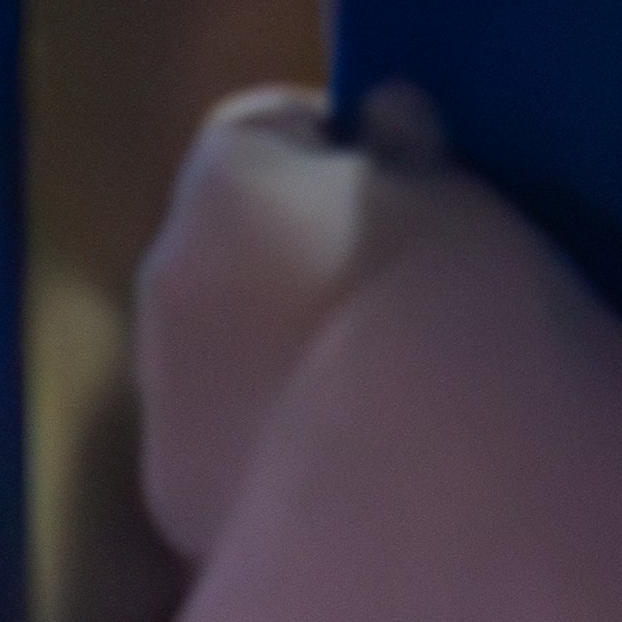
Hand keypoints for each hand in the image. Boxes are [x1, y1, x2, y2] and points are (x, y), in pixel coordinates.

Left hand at [129, 81, 465, 563]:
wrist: (408, 493)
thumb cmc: (445, 306)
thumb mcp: (462, 198)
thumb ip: (408, 154)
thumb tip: (385, 117)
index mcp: (229, 179)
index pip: (267, 125)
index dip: (339, 151)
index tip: (409, 191)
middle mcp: (166, 275)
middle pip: (232, 245)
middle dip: (297, 261)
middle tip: (402, 300)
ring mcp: (160, 397)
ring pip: (223, 352)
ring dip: (281, 361)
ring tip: (388, 402)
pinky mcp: (174, 504)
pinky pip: (229, 449)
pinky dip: (275, 453)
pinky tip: (356, 479)